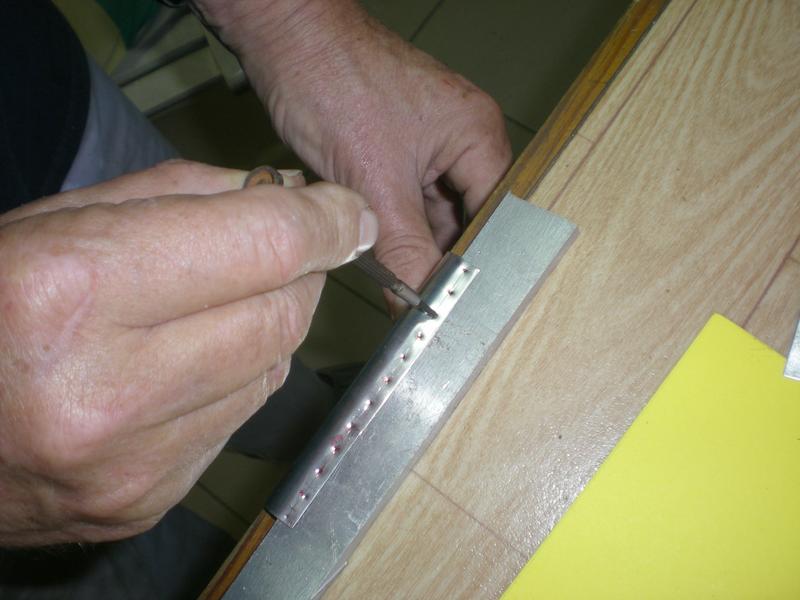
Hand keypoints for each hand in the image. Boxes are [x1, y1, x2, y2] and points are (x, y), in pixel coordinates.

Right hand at [0, 160, 375, 545]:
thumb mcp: (60, 219)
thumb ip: (181, 195)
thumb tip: (283, 195)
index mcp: (74, 292)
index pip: (264, 247)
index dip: (324, 220)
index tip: (346, 212)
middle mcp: (108, 390)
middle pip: (283, 314)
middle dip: (300, 272)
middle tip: (281, 247)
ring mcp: (132, 462)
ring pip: (271, 370)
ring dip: (267, 324)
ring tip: (217, 303)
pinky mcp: (145, 501)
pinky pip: (237, 420)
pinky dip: (236, 379)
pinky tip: (189, 362)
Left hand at [200, 0, 510, 308]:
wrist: (284, 41)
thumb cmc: (334, 80)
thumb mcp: (373, 180)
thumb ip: (403, 247)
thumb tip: (420, 299)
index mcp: (478, 137)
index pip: (495, 219)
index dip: (474, 263)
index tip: (451, 300)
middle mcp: (462, 141)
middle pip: (465, 221)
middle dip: (437, 254)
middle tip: (414, 292)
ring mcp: (429, 147)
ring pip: (431, 216)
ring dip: (409, 240)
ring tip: (389, 263)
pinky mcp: (398, 153)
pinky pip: (406, 203)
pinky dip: (391, 224)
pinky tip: (375, 241)